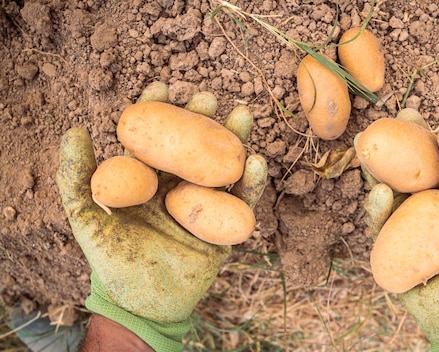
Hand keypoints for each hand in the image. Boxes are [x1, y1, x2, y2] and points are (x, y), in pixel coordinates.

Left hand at [56, 82, 266, 351]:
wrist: (144, 304)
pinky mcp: (224, 225)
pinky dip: (252, 183)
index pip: (155, 140)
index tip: (163, 85)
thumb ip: (77, 178)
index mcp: (147, 181)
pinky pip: (241, 201)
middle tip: (209, 97)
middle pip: (193, 147)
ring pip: (221, 167)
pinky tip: (255, 161)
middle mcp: (176, 187)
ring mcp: (202, 204)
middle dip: (202, 121)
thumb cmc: (112, 262)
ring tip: (242, 116)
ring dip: (234, 141)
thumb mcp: (87, 219)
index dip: (159, 111)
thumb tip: (76, 130)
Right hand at [364, 142, 438, 351]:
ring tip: (370, 140)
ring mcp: (410, 225)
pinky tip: (379, 192)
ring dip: (381, 163)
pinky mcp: (390, 246)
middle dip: (409, 140)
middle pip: (420, 167)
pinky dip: (376, 208)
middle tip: (403, 115)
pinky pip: (380, 224)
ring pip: (393, 188)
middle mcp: (435, 208)